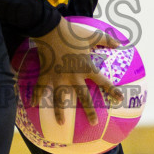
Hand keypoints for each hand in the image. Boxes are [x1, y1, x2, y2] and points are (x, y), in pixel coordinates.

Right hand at [29, 18, 123, 140]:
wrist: (50, 29)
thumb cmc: (72, 33)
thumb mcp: (92, 35)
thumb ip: (107, 40)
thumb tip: (120, 43)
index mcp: (86, 68)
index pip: (102, 81)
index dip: (112, 90)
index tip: (119, 98)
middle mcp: (73, 76)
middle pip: (83, 97)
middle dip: (89, 111)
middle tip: (93, 123)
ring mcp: (58, 78)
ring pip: (60, 99)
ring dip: (60, 112)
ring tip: (61, 123)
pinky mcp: (46, 74)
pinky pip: (40, 88)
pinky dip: (36, 96)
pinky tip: (33, 105)